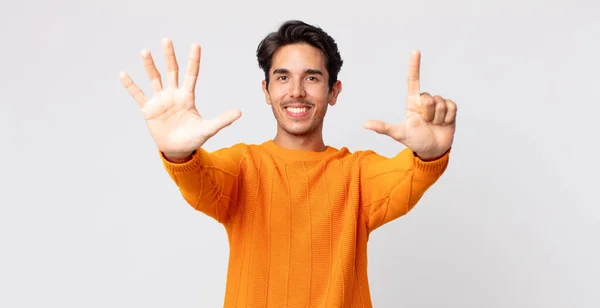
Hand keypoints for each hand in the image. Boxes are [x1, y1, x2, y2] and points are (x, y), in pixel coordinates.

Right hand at [119, 39, 241, 158]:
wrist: (178, 151)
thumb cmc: (193, 139)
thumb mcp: (208, 129)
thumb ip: (222, 120)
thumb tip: (240, 112)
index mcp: (187, 97)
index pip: (191, 75)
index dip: (193, 61)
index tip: (195, 45)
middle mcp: (173, 95)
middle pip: (171, 71)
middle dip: (169, 56)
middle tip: (166, 40)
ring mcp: (160, 101)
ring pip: (154, 79)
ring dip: (149, 65)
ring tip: (145, 51)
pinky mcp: (148, 109)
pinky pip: (138, 95)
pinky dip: (131, 85)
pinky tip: (123, 74)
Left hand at [363, 50, 456, 159]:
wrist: (433, 151)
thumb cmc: (415, 141)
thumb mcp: (399, 134)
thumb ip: (383, 128)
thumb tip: (365, 124)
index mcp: (413, 103)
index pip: (413, 81)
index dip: (414, 66)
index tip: (415, 51)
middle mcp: (425, 101)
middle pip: (428, 98)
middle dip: (427, 113)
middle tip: (426, 123)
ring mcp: (438, 105)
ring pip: (440, 103)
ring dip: (437, 117)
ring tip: (434, 124)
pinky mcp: (450, 110)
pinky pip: (451, 107)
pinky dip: (448, 118)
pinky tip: (444, 124)